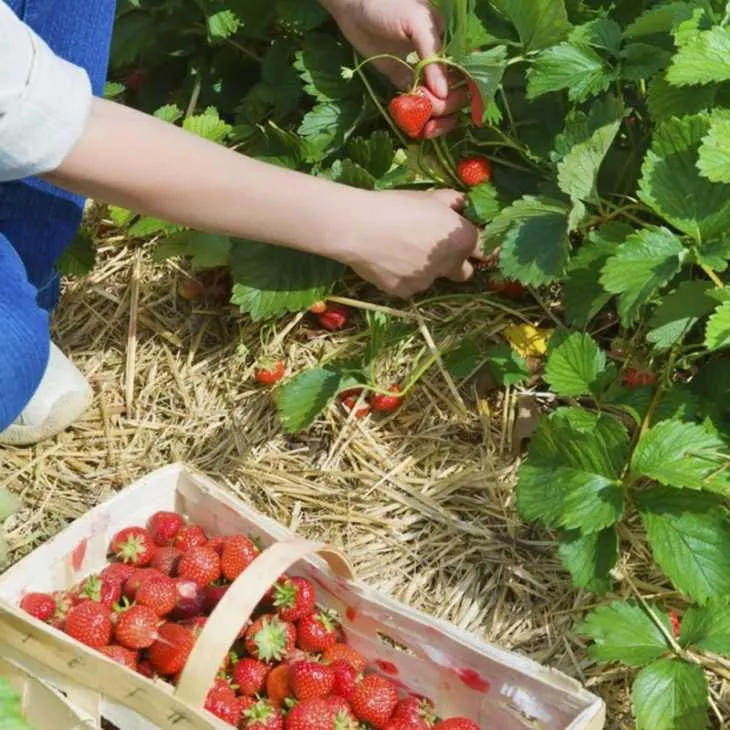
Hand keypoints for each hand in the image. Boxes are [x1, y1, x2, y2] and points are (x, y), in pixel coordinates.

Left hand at [323, 0, 465, 137]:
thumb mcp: (417, 23)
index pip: (467, 76)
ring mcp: (421, 74)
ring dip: (435, 121)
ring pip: (438, 104)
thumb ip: (432, 56)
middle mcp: (439, 62)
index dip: (464, 96)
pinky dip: (417, 118)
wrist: (354, 6)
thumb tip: (443, 93)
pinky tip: (413, 125)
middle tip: (430, 115)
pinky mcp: (403, 81)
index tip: (449, 107)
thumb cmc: (389, 5)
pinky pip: (416, 105)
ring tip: (423, 129)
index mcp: (449, 45)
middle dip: (446, 110)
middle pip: (455, 95)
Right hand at [336, 189, 482, 297]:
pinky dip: (403, 277)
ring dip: (426, 270)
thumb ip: (452, 202)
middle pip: (465, 273)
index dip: (479, 245)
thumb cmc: (396, 205)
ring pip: (434, 279)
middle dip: (457, 264)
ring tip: (401, 252)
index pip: (487, 250)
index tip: (469, 242)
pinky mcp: (405, 292)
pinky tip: (387, 261)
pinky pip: (409, 286)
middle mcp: (451, 265)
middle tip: (437, 251)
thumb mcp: (430, 196)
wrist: (359, 227)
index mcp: (463, 239)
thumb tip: (461, 206)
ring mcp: (428, 282)